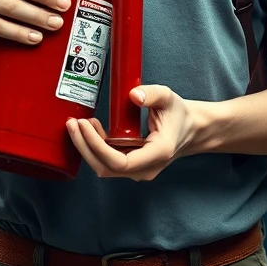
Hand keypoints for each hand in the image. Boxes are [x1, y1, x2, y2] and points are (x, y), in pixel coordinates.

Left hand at [66, 85, 203, 181]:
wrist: (193, 130)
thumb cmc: (181, 115)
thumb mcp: (169, 98)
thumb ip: (152, 94)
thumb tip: (133, 95)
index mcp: (157, 153)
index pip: (119, 162)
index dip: (97, 147)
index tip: (85, 127)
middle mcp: (146, 169)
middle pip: (106, 168)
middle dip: (85, 147)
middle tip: (73, 124)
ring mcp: (139, 171)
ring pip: (105, 168)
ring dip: (89, 148)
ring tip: (80, 125)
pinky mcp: (133, 167)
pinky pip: (109, 163)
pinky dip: (96, 148)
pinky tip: (92, 130)